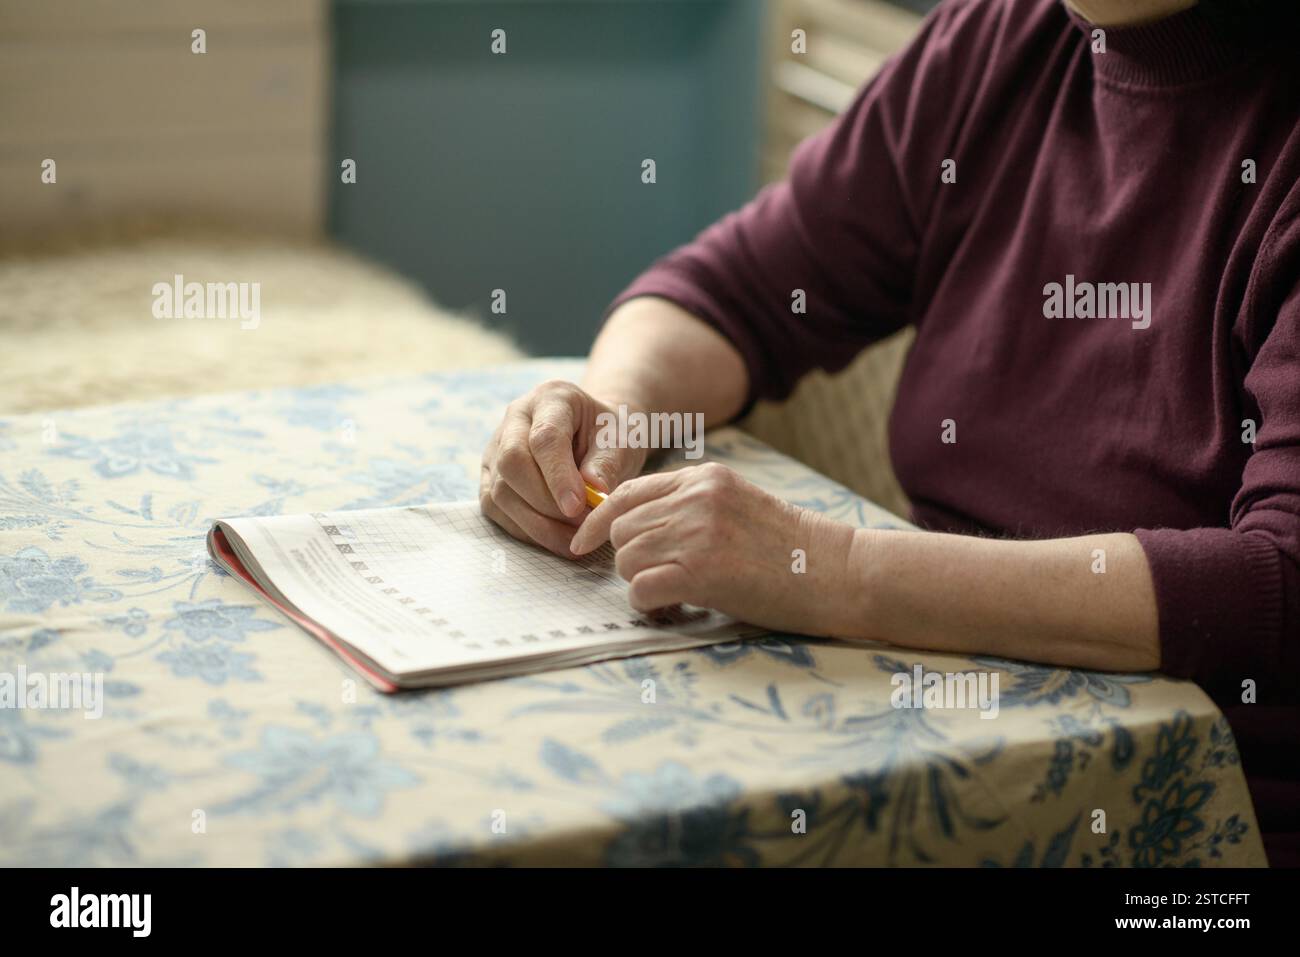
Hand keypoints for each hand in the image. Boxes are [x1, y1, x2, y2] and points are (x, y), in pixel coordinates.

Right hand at [480, 380, 646, 556]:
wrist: (593, 435)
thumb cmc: (609, 435)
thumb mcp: (620, 440)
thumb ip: (607, 463)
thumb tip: (595, 492)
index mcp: (551, 398)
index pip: (544, 437)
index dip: (558, 476)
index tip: (578, 507)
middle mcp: (515, 418)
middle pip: (512, 463)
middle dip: (545, 503)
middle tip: (580, 526)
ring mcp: (496, 447)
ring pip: (500, 491)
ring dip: (537, 523)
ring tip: (573, 538)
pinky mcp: (490, 476)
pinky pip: (496, 509)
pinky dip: (525, 530)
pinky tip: (554, 538)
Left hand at [569, 462, 860, 635]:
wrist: (837, 571)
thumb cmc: (790, 549)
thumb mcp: (737, 504)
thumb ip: (690, 505)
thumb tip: (634, 528)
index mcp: (703, 478)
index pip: (626, 492)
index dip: (597, 520)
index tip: (583, 542)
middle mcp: (695, 499)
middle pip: (621, 529)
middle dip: (629, 558)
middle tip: (658, 578)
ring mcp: (697, 534)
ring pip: (627, 559)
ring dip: (641, 582)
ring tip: (674, 593)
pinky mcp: (700, 572)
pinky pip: (641, 590)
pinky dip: (649, 605)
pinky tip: (674, 607)